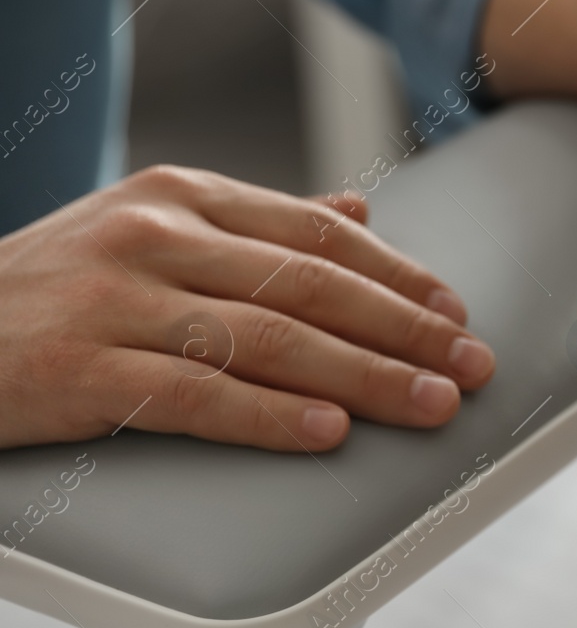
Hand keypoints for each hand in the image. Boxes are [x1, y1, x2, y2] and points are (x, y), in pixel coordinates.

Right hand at [0, 166, 494, 451]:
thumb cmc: (56, 286)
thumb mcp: (152, 228)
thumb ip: (257, 223)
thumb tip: (358, 208)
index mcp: (184, 195)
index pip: (318, 234)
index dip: (398, 273)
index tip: (454, 311)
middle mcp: (157, 235)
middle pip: (310, 286)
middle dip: (404, 330)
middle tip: (468, 364)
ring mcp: (117, 300)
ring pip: (269, 339)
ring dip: (364, 377)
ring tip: (427, 404)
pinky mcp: (81, 369)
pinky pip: (198, 396)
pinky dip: (271, 417)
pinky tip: (328, 432)